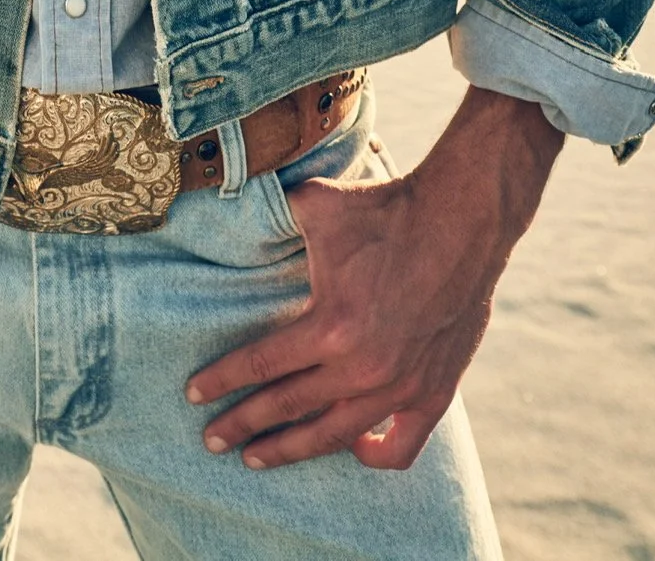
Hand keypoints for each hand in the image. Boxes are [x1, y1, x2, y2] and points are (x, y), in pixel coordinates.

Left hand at [187, 86, 562, 472]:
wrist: (461, 218)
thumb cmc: (385, 208)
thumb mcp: (316, 203)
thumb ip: (270, 213)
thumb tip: (228, 196)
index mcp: (331, 326)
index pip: (261, 365)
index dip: (222, 381)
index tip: (193, 394)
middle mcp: (363, 367)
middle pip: (287, 408)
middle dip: (242, 425)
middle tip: (210, 440)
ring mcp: (401, 386)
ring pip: (335, 436)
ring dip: (291, 450)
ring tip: (257, 458)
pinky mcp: (435, 392)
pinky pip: (401, 447)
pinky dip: (373, 457)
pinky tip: (351, 452)